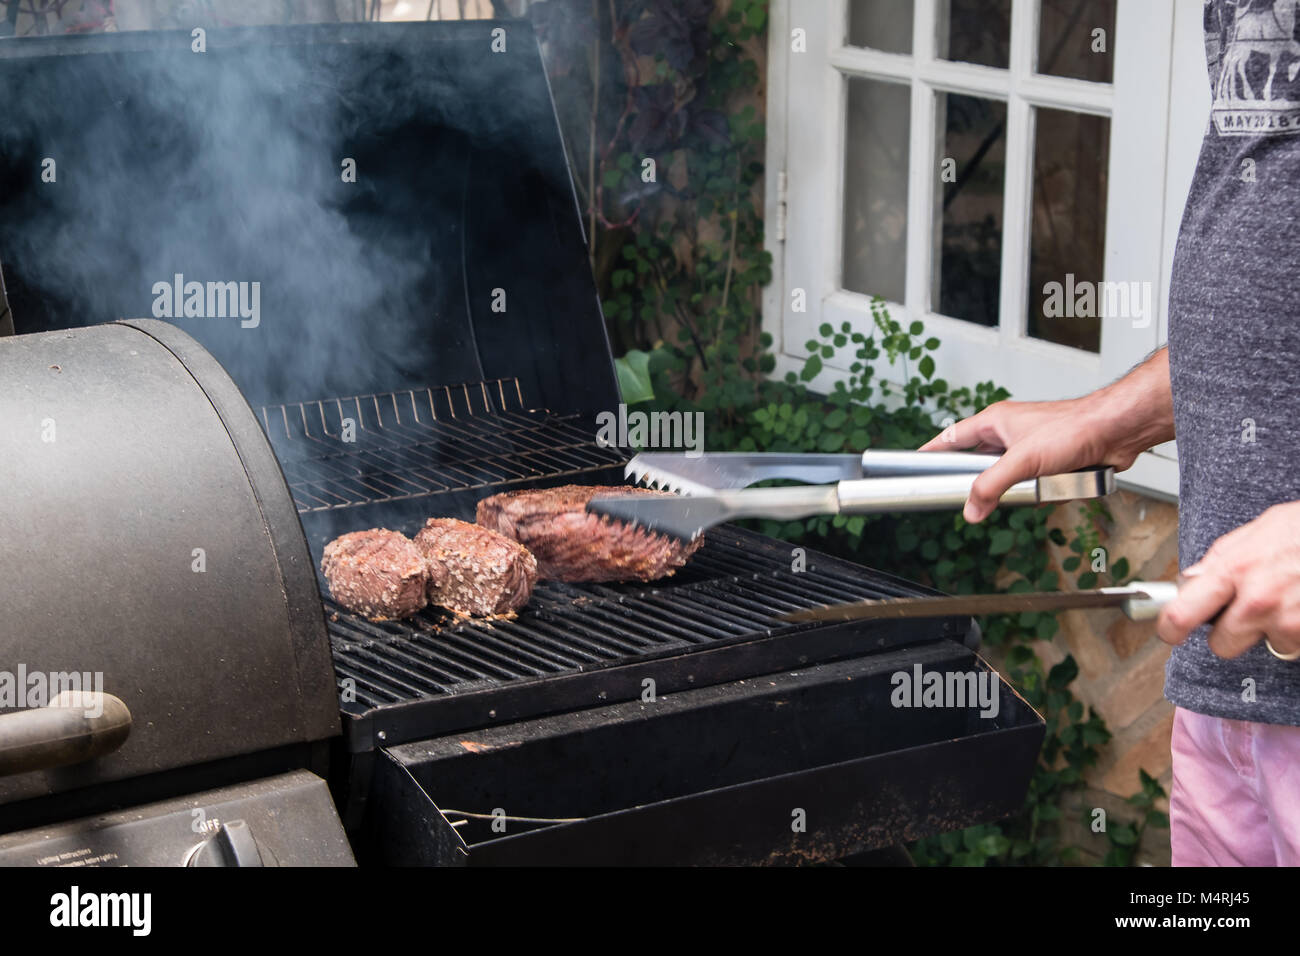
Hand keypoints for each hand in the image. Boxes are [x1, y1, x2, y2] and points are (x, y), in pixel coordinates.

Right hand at [918, 395, 1144, 522]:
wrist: (1116, 430)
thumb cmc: (1074, 428)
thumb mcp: (1023, 460)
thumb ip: (992, 486)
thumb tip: (970, 509)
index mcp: (995, 421)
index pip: (951, 437)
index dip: (933, 452)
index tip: (916, 464)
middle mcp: (1009, 432)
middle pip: (979, 465)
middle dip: (987, 483)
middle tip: (983, 496)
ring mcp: (1029, 447)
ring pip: (1008, 478)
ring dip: (1020, 488)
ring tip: (1034, 485)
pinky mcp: (1049, 461)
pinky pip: (1033, 484)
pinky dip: (1041, 491)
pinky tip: (1052, 488)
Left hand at [1155, 502, 1299, 658]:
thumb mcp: (1256, 531)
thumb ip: (1220, 560)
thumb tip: (1192, 581)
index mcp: (1233, 570)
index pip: (1182, 614)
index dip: (1170, 629)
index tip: (1169, 633)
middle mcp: (1257, 600)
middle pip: (1221, 645)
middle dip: (1229, 633)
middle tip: (1244, 613)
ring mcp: (1287, 622)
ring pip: (1264, 646)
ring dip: (1271, 630)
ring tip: (1287, 600)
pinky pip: (1294, 645)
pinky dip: (1297, 632)